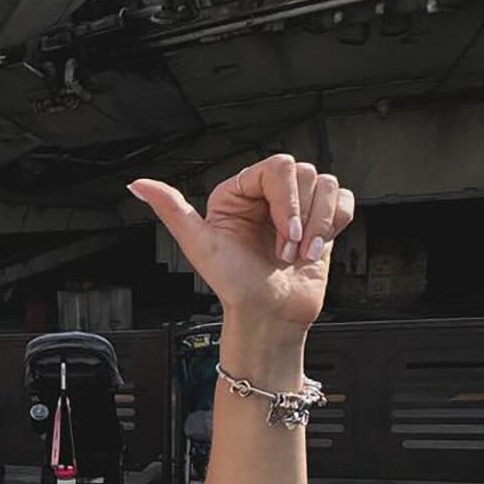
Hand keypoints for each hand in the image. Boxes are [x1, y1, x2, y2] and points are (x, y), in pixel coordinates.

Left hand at [128, 156, 354, 331]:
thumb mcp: (199, 246)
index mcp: (238, 193)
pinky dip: (335, 225)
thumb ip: (172, 210)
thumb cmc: (236, 286)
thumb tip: (140, 185)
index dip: (285, 201)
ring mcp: (296, 208)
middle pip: (305, 173)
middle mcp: (267, 196)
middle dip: (300, 217)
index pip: (278, 167)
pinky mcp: (321, 222)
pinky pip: (343, 199)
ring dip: (317, 226)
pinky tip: (316, 248)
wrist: (269, 316)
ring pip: (327, 185)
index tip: (280, 233)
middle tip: (284, 249)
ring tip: (297, 254)